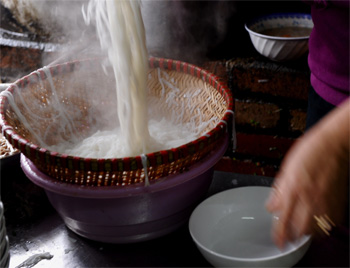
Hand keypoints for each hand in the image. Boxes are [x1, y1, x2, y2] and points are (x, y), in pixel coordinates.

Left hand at [266, 99, 349, 247]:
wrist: (333, 143)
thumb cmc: (309, 151)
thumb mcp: (286, 168)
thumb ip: (278, 190)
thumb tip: (272, 206)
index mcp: (293, 188)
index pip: (283, 219)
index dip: (279, 235)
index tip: (277, 242)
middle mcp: (309, 197)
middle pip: (301, 229)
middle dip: (293, 237)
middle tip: (288, 236)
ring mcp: (325, 200)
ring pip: (317, 229)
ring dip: (308, 234)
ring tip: (301, 231)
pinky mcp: (338, 201)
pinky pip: (331, 222)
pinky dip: (323, 227)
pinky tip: (317, 222)